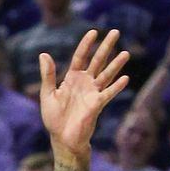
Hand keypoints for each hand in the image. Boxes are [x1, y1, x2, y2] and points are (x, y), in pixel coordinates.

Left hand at [40, 29, 129, 157]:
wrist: (62, 138)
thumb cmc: (54, 118)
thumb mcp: (47, 94)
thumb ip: (48, 75)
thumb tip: (43, 54)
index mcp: (72, 78)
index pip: (81, 57)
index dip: (86, 45)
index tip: (93, 32)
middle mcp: (85, 83)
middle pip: (97, 61)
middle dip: (106, 47)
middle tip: (115, 32)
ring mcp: (92, 93)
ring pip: (106, 75)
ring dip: (116, 64)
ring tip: (126, 52)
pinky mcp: (97, 105)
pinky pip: (108, 93)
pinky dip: (116, 87)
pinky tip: (125, 78)